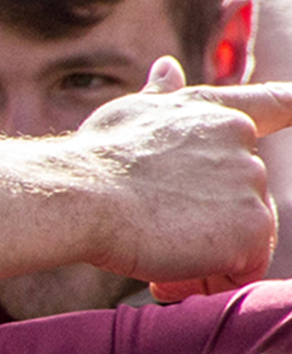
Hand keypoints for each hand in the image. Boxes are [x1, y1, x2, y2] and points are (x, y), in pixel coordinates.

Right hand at [73, 58, 291, 297]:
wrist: (83, 194)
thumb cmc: (94, 159)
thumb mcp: (127, 116)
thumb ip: (159, 99)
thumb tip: (167, 68)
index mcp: (214, 113)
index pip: (275, 104)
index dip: (290, 108)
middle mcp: (244, 143)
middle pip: (241, 201)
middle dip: (204, 230)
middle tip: (155, 248)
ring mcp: (252, 184)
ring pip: (241, 240)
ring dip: (202, 262)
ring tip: (154, 267)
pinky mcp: (253, 228)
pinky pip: (241, 272)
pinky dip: (206, 285)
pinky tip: (164, 281)